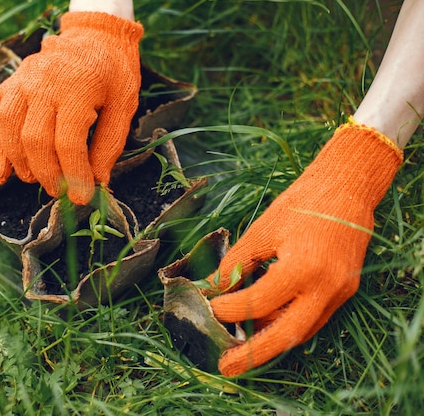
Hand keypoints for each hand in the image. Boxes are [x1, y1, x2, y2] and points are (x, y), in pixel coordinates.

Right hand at [0, 12, 142, 204]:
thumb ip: (109, 144)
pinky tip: (3, 172)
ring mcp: (22, 81)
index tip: (80, 197)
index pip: (68, 142)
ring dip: (20, 164)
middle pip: (34, 140)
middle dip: (46, 174)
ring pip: (9, 130)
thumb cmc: (113, 74)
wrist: (93, 37)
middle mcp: (43, 83)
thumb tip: (97, 183)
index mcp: (77, 88)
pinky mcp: (9, 84)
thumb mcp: (124, 106)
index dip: (73, 175)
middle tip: (58, 191)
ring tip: (35, 181)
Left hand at [208, 120, 402, 376]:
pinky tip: (263, 325)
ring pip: (301, 331)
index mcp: (303, 267)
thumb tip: (215, 287)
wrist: (347, 190)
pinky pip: (313, 319)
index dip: (231, 308)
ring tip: (240, 349)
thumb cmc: (302, 203)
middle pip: (286, 335)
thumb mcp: (262, 230)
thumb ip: (238, 262)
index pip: (259, 301)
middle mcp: (326, 287)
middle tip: (224, 366)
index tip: (210, 305)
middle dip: (253, 354)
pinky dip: (286, 325)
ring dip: (269, 341)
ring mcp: (339, 292)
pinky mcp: (344, 291)